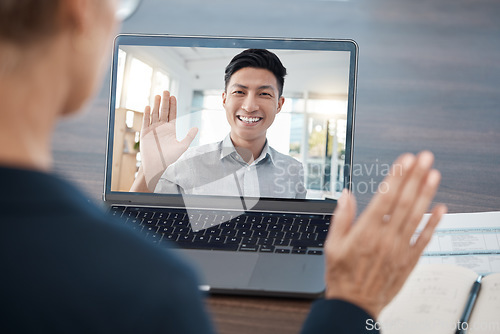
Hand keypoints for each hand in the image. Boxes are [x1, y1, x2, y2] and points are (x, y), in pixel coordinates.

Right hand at [140, 91, 197, 190]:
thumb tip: (197, 127)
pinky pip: (146, 121)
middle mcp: (162, 127)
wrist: (156, 165)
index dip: (173, 105)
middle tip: (166, 91)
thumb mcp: (182, 146)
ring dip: (156, 105)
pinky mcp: (145, 133)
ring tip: (158, 95)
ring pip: (155, 114)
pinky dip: (147, 114)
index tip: (173, 96)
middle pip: (164, 111)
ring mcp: (153, 129)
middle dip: (165, 101)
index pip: (172, 114)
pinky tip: (148, 107)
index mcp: (170, 129)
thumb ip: (189, 136)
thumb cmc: (169, 158)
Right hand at [324, 151, 446, 317]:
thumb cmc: (342, 275)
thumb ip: (340, 218)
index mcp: (365, 232)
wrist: (354, 305)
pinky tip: (441, 208)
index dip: (396, 177)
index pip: (384, 198)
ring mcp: (399, 249)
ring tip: (433, 174)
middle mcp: (384, 238)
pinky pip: (424, 239)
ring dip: (426, 194)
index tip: (404, 160)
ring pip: (416, 216)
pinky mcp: (408, 261)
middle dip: (414, 177)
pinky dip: (433, 223)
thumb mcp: (332, 245)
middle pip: (403, 202)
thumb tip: (346, 195)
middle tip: (424, 158)